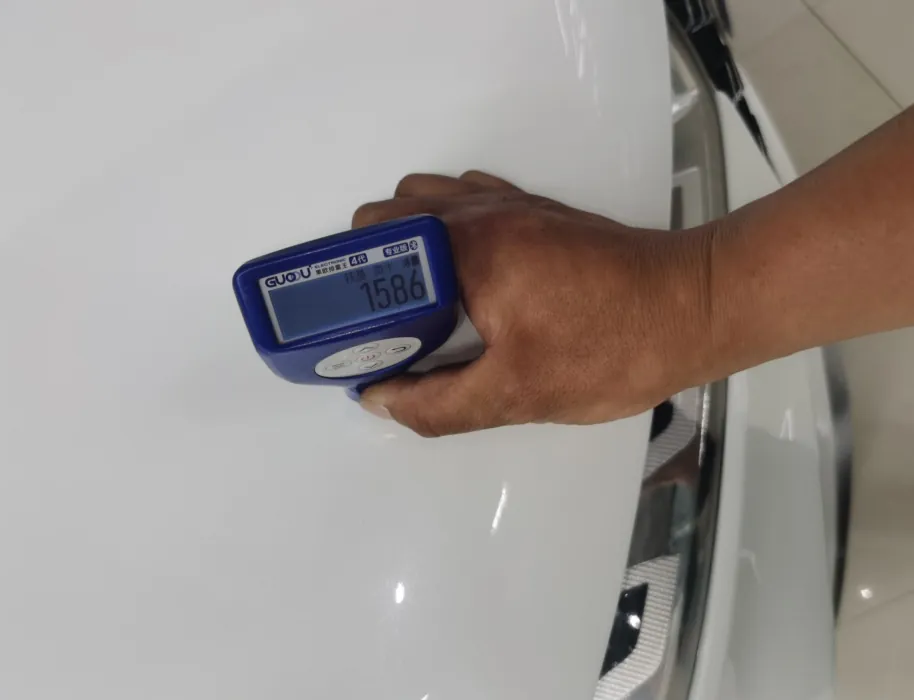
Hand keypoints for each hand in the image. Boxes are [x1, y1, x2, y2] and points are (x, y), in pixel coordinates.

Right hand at [354, 171, 714, 436]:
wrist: (695, 308)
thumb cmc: (611, 349)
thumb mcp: (517, 394)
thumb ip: (438, 404)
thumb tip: (380, 399)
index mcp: (467, 248)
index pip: (370, 245)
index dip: (347, 288)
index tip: (351, 331)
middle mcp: (480, 211)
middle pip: (389, 216)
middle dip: (371, 267)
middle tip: (385, 326)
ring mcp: (510, 203)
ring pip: (426, 202)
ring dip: (407, 244)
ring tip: (421, 303)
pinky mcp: (537, 209)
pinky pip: (467, 201)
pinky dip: (445, 229)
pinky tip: (464, 279)